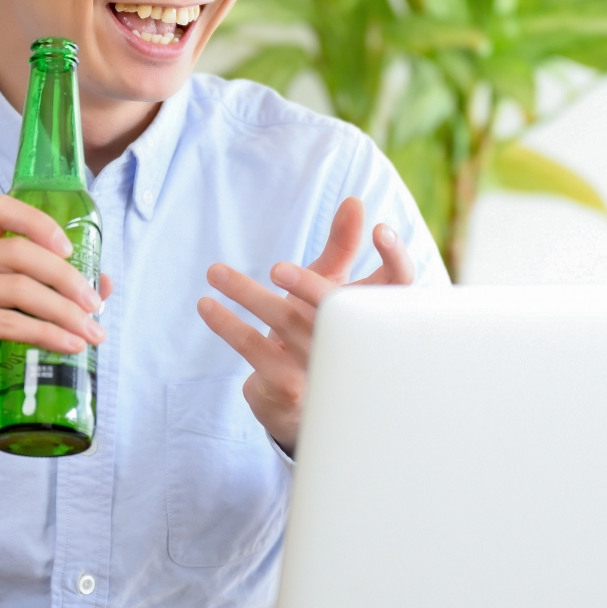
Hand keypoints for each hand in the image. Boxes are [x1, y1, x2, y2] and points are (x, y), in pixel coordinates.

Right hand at [0, 196, 110, 477]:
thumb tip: (105, 282)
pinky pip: (9, 322)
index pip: (0, 210)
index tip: (71, 251)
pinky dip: (47, 333)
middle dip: (67, 278)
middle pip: (19, 251)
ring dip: (65, 311)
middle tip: (96, 306)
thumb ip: (45, 294)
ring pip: (19, 288)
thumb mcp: (9, 319)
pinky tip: (70, 346)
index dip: (40, 223)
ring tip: (93, 333)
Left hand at [195, 197, 415, 454]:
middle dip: (308, 285)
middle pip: (335, 308)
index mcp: (370, 318)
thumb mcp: (330, 287)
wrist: (299, 405)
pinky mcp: (286, 386)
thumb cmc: (318, 330)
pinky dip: (226, 323)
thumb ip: (343, 246)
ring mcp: (320, 368)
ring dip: (245, 293)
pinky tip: (207, 304)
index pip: (399, 286)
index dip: (396, 258)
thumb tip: (354, 202)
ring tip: (215, 271)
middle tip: (277, 268)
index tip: (380, 230)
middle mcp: (352, 345)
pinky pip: (253, 347)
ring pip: (285, 322)